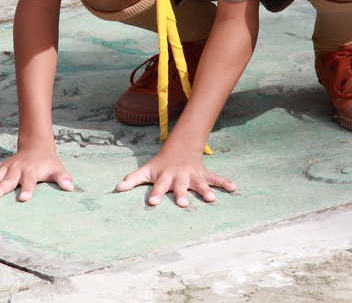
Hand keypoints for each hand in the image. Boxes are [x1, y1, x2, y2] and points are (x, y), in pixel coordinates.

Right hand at [0, 147, 73, 201]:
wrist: (36, 145)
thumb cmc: (47, 162)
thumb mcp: (57, 169)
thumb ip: (63, 178)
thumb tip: (71, 187)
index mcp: (31, 170)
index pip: (30, 181)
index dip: (28, 189)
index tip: (24, 198)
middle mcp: (17, 169)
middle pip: (8, 180)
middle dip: (0, 188)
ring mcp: (6, 168)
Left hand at [115, 140, 236, 207]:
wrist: (180, 147)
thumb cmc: (160, 164)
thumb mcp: (146, 170)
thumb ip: (133, 179)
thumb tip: (117, 188)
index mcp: (165, 177)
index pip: (159, 187)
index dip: (156, 194)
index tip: (153, 203)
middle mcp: (179, 177)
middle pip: (180, 187)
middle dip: (182, 195)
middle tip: (183, 205)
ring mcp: (192, 175)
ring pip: (200, 184)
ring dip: (206, 191)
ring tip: (212, 199)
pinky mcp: (204, 174)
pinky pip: (216, 178)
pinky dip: (225, 183)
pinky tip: (234, 187)